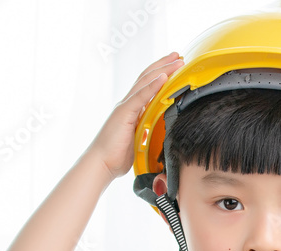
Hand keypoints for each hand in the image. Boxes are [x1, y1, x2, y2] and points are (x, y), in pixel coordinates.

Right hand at [88, 51, 184, 180]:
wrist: (101, 163)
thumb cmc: (117, 155)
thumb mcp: (138, 139)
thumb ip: (147, 130)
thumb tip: (157, 132)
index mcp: (131, 109)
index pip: (148, 85)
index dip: (161, 74)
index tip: (174, 66)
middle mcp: (128, 103)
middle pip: (147, 77)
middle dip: (164, 65)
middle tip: (178, 56)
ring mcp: (125, 106)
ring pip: (145, 81)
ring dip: (163, 70)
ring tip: (177, 61)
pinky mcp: (124, 113)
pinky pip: (140, 96)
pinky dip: (152, 85)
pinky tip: (163, 77)